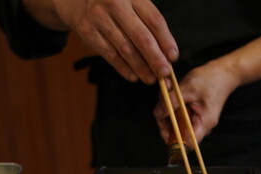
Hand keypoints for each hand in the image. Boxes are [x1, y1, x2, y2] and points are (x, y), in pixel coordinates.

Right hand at [25, 0, 177, 82]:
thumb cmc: (112, 2)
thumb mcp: (131, 0)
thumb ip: (147, 20)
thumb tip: (166, 51)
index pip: (154, 20)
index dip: (166, 41)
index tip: (173, 57)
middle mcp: (115, 3)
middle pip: (141, 37)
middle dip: (155, 58)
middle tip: (164, 73)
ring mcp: (99, 17)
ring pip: (125, 49)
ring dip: (141, 67)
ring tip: (151, 78)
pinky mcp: (87, 31)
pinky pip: (110, 55)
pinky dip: (123, 68)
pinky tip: (133, 76)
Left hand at [154, 61, 238, 147]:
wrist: (223, 73)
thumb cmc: (210, 80)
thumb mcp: (189, 89)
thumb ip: (172, 102)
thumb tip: (158, 114)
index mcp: (204, 123)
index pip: (187, 143)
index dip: (173, 140)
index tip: (163, 129)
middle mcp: (201, 125)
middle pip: (179, 134)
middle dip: (166, 120)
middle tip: (161, 105)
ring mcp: (197, 120)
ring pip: (176, 123)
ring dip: (168, 109)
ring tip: (168, 91)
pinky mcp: (193, 114)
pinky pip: (179, 115)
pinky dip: (172, 105)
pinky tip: (171, 91)